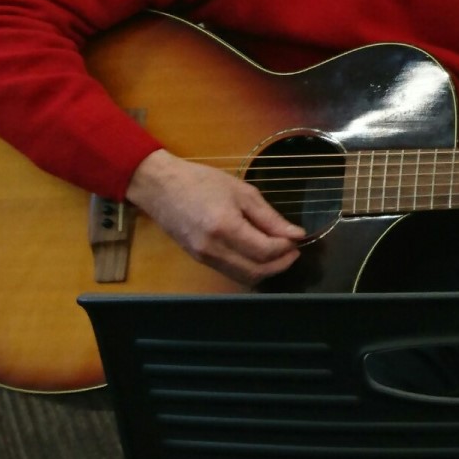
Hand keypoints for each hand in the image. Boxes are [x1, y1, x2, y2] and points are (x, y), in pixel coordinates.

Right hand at [124, 149, 305, 284]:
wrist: (160, 187)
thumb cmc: (202, 182)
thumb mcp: (242, 192)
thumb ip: (270, 217)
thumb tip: (296, 234)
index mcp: (225, 227)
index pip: (264, 251)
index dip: (286, 248)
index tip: (298, 238)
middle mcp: (213, 249)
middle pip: (255, 271)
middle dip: (280, 265)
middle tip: (294, 250)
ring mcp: (203, 258)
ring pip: (243, 277)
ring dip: (266, 270)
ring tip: (280, 253)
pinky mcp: (199, 260)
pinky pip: (230, 272)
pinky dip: (250, 268)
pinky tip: (259, 253)